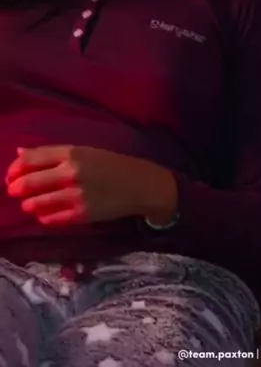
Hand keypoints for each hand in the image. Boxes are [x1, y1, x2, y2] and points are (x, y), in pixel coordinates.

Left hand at [5, 145, 177, 226]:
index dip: (14, 169)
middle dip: (16, 189)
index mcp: (72, 153)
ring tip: (31, 204)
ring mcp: (76, 195)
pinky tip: (46, 213)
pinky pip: (51, 218)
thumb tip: (20, 152)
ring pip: (36, 203)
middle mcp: (71, 172)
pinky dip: (44, 216)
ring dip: (28, 204)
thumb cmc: (111, 164)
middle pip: (28, 182)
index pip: (31, 159)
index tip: (11, 175)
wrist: (139, 184)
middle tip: (15, 192)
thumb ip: (52, 153)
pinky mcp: (81, 214)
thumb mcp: (84, 151)